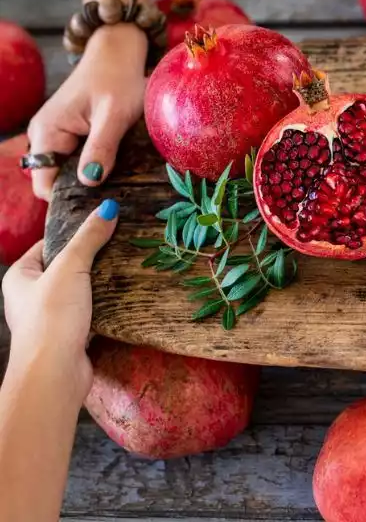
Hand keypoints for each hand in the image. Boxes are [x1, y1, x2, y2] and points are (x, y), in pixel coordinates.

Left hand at [1, 199, 118, 400]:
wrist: (55, 373)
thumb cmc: (51, 318)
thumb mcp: (70, 269)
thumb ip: (89, 238)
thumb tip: (108, 207)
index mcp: (20, 276)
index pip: (49, 244)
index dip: (74, 234)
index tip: (103, 226)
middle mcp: (31, 296)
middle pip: (67, 267)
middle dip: (94, 260)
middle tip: (122, 245)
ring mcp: (51, 317)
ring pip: (81, 291)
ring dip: (103, 284)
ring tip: (128, 268)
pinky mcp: (71, 335)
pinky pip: (92, 312)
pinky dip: (107, 305)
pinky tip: (126, 298)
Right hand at [27, 24, 146, 200]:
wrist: (118, 54)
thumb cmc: (118, 79)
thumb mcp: (114, 116)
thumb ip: (101, 147)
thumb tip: (89, 181)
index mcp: (46, 132)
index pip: (45, 184)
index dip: (67, 200)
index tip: (98, 207)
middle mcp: (44, 136)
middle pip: (56, 181)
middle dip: (82, 192)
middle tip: (114, 200)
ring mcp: (56, 135)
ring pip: (68, 172)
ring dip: (91, 180)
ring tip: (119, 187)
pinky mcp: (70, 134)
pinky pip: (77, 161)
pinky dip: (95, 167)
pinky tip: (115, 171)